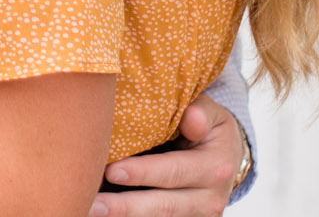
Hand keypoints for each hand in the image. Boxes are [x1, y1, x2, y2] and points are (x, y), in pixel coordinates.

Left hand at [91, 96, 244, 216]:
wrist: (227, 158)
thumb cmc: (209, 128)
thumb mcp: (212, 114)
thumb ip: (202, 112)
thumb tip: (191, 118)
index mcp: (214, 169)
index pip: (173, 171)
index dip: (142, 173)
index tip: (112, 171)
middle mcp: (209, 199)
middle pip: (163, 206)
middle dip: (125, 206)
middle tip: (92, 204)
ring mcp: (198, 215)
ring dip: (123, 216)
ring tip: (92, 211)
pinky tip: (106, 214)